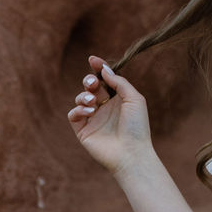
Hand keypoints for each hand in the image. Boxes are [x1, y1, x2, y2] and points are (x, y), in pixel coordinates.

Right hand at [67, 55, 152, 175]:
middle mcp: (105, 107)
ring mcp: (93, 118)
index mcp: (118, 98)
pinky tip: (89, 112)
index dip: (98, 68)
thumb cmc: (137, 126)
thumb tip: (104, 70)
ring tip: (92, 101)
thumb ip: (119, 82)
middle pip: (91, 86)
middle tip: (93, 84)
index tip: (92, 59)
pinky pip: (73, 115)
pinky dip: (78, 109)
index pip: (105, 79)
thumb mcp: (134, 98)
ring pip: (80, 98)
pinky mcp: (83, 130)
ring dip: (83, 95)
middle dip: (89, 80)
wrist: (131, 152)